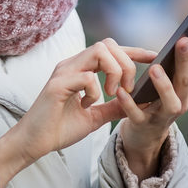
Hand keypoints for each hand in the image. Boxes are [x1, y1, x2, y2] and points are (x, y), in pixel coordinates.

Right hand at [0, 39, 148, 187]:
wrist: (33, 143)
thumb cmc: (60, 128)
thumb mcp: (95, 116)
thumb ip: (115, 106)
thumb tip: (139, 102)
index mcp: (81, 69)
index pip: (112, 50)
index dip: (134, 51)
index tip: (154, 57)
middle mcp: (72, 64)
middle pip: (108, 44)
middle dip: (127, 63)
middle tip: (127, 89)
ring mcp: (63, 72)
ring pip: (99, 51)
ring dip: (113, 72)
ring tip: (112, 93)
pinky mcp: (56, 85)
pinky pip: (86, 76)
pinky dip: (95, 90)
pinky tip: (88, 105)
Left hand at [116, 26, 187, 179]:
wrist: (145, 133)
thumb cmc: (159, 97)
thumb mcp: (172, 81)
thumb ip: (177, 62)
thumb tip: (185, 34)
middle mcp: (183, 103)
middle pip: (187, 81)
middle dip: (186, 60)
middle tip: (183, 40)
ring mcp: (164, 116)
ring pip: (170, 102)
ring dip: (164, 85)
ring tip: (154, 68)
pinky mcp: (143, 125)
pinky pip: (137, 115)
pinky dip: (129, 103)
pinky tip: (121, 90)